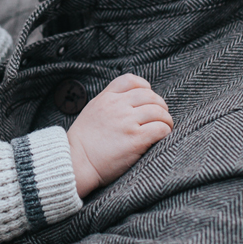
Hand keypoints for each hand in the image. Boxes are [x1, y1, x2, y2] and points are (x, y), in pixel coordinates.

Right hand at [66, 74, 172, 197]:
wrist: (75, 162)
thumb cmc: (82, 143)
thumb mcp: (91, 112)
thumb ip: (108, 103)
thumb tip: (128, 102)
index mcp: (106, 98)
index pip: (131, 80)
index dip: (145, 87)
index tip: (148, 99)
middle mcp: (117, 106)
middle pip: (150, 96)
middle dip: (160, 105)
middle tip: (162, 117)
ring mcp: (127, 122)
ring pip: (159, 111)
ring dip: (166, 119)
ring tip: (166, 127)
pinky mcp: (135, 139)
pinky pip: (160, 129)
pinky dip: (165, 131)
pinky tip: (162, 137)